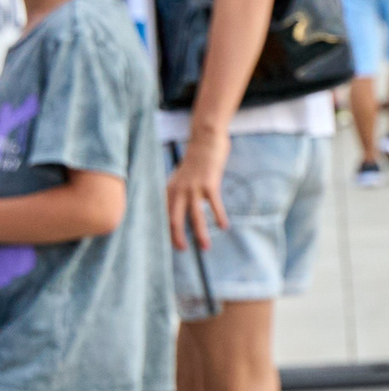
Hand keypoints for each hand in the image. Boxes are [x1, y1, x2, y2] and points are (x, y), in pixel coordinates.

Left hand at [167, 134, 230, 252]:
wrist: (206, 140)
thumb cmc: (194, 160)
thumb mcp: (180, 177)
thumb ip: (177, 192)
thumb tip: (176, 208)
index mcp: (169, 189)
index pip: (163, 215)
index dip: (164, 231)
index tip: (169, 244)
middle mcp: (178, 190)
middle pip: (174, 219)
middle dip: (177, 237)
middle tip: (182, 250)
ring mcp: (194, 188)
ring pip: (195, 216)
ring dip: (200, 234)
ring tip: (205, 247)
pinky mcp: (210, 185)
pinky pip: (215, 205)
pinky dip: (219, 217)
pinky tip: (224, 226)